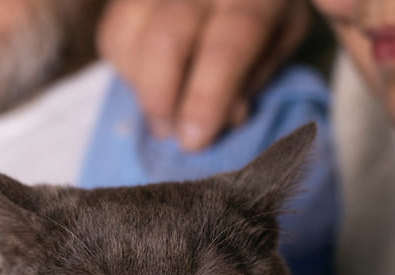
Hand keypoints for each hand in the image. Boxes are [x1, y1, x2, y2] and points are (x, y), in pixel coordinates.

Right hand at [98, 0, 310, 149]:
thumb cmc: (266, 8)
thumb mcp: (280, 39)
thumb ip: (253, 76)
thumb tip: (225, 116)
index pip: (227, 46)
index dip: (207, 98)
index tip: (193, 141)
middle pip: (165, 38)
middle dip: (160, 97)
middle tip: (167, 132)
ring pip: (129, 36)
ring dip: (139, 85)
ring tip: (162, 103)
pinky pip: (113, 33)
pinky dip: (125, 66)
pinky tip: (149, 75)